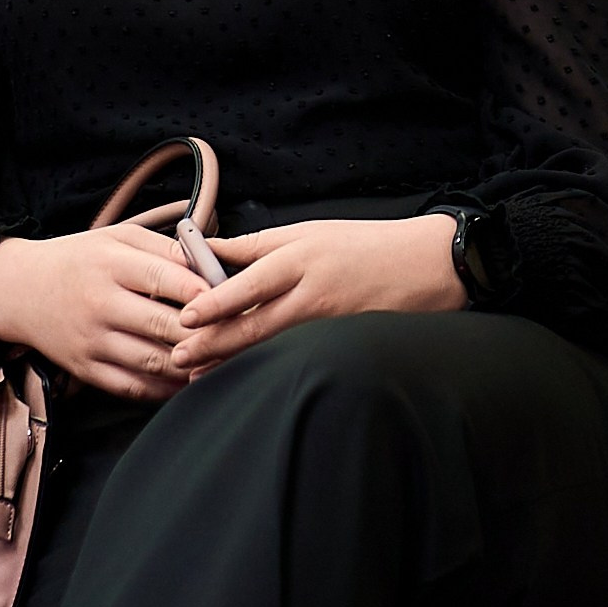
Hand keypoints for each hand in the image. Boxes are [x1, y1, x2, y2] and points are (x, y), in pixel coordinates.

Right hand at [0, 224, 211, 401]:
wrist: (18, 290)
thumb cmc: (78, 259)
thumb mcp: (118, 237)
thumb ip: (164, 249)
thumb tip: (210, 266)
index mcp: (112, 264)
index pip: (165, 279)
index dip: (203, 291)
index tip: (232, 297)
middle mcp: (101, 304)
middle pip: (163, 325)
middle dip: (205, 334)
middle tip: (237, 335)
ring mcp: (92, 341)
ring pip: (152, 361)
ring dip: (191, 366)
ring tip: (221, 361)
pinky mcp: (86, 369)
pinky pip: (132, 387)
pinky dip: (164, 389)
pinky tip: (188, 381)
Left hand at [171, 214, 464, 373]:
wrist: (428, 264)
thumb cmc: (366, 244)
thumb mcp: (311, 231)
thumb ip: (259, 245)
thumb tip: (211, 249)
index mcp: (301, 256)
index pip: (250, 280)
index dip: (216, 301)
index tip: (187, 315)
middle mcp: (313, 290)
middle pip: (254, 321)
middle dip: (213, 342)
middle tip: (179, 354)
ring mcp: (328, 322)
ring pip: (271, 345)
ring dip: (233, 361)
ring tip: (198, 373)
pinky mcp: (343, 343)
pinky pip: (296, 355)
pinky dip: (267, 365)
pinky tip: (244, 376)